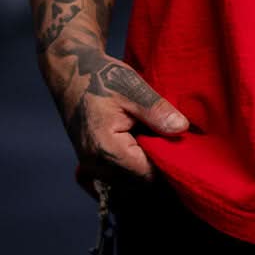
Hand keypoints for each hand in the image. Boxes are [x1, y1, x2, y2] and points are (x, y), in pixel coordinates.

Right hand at [48, 42, 188, 196]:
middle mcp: (95, 164)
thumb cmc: (102, 77)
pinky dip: (128, 169)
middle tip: (168, 142)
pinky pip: (113, 178)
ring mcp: (89, 166)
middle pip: (136, 183)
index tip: (180, 148)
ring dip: (142, 166)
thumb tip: (182, 129)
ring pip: (126, 182)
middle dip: (155, 167)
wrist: (72, 72)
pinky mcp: (88, 162)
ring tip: (152, 140)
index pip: (146, 175)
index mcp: (106, 149)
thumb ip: (157, 111)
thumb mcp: (133, 88)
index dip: (166, 165)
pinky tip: (138, 150)